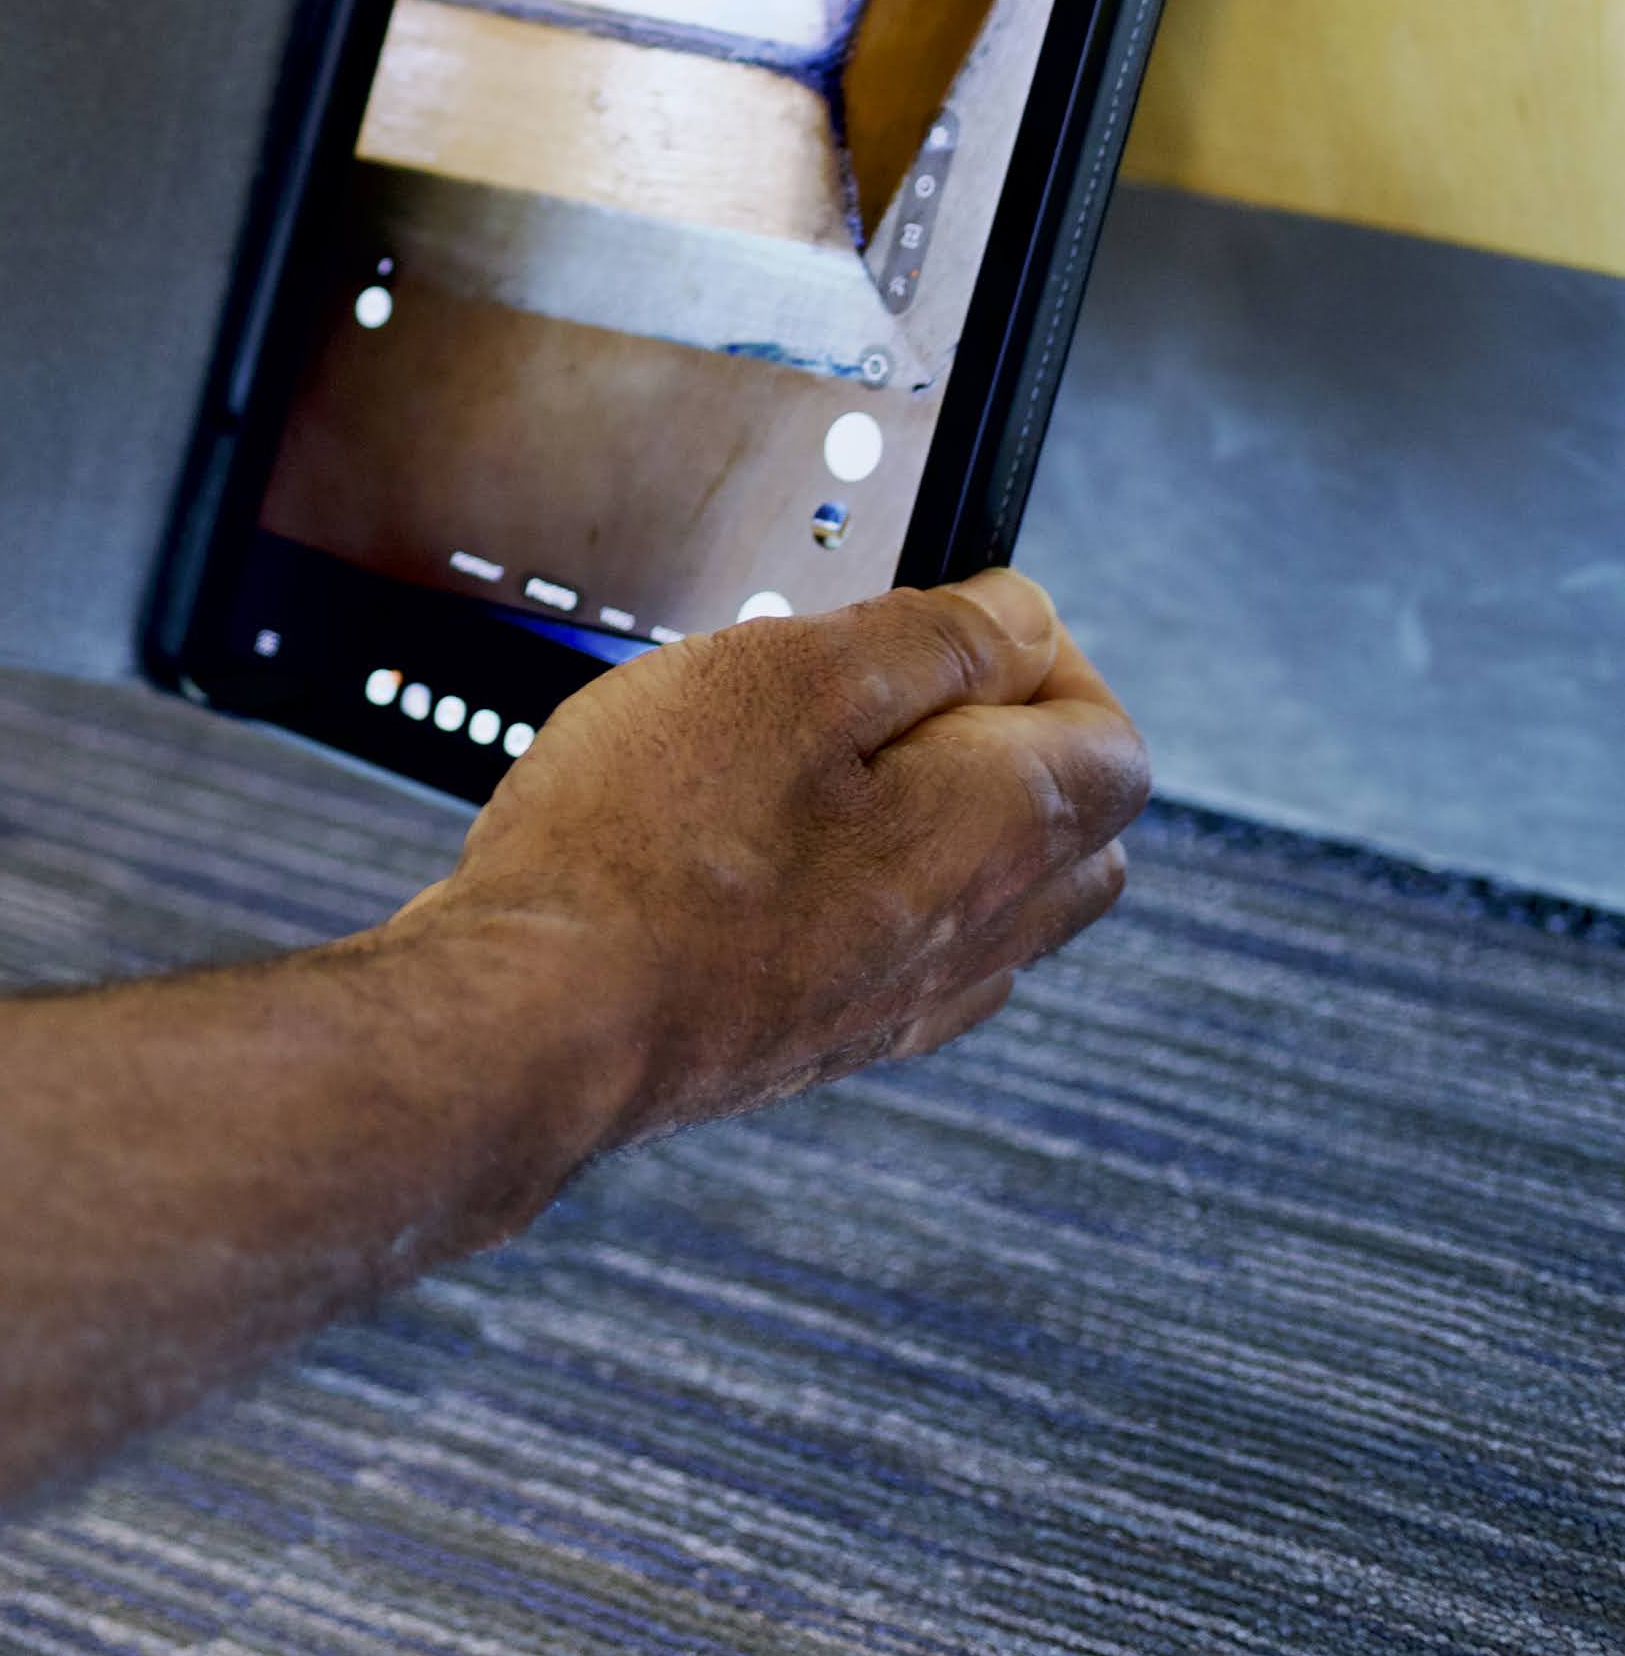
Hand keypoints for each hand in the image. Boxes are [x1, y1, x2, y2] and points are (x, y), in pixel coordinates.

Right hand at [394, 571, 1146, 1168]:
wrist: (541, 1020)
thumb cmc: (647, 845)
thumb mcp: (794, 672)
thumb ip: (936, 638)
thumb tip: (1026, 620)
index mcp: (994, 833)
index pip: (1114, 744)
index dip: (1051, 653)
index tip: (961, 614)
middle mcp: (974, 937)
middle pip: (1083, 835)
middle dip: (1029, 739)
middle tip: (915, 677)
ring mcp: (902, 1003)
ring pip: (1008, 908)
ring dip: (967, 821)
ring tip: (850, 757)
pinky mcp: (825, 1040)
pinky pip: (925, 963)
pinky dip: (903, 897)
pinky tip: (810, 856)